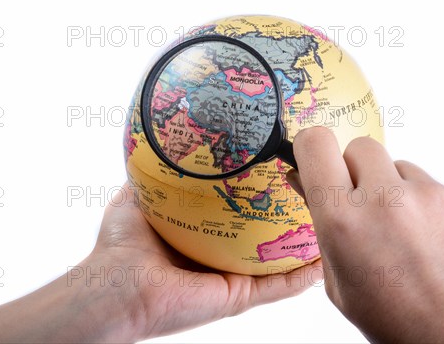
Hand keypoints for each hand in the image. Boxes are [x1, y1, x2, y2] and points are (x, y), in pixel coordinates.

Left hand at [0, 184, 320, 342]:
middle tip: (307, 190)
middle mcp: (217, 257)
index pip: (234, 214)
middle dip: (283, 217)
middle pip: (259, 237)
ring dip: (301, 244)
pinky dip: (303, 274)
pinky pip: (278, 286)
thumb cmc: (120, 245)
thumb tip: (158, 146)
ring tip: (325, 218)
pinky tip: (323, 255)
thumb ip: (153, 175)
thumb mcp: (136, 197)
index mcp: (198, 235)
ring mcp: (230, 278)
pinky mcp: (238, 296)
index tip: (274, 172)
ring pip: (276, 261)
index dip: (254, 195)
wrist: (117, 286)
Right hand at [286, 127, 443, 342]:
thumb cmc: (393, 316)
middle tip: (360, 202)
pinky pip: (428, 185)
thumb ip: (322, 221)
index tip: (314, 157)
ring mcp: (427, 197)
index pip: (316, 144)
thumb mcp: (337, 275)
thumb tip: (304, 179)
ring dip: (392, 188)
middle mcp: (385, 199)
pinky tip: (425, 237)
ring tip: (400, 230)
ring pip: (397, 166)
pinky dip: (422, 204)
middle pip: (359, 147)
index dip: (312, 148)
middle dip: (354, 169)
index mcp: (343, 221)